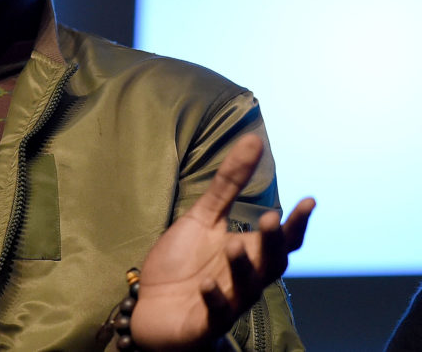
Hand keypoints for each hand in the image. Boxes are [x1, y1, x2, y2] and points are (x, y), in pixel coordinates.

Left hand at [130, 134, 314, 349]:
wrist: (150, 305)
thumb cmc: (182, 262)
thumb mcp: (203, 216)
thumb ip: (229, 183)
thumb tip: (254, 139)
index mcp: (248, 253)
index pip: (282, 239)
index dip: (297, 223)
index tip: (309, 200)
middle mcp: (245, 279)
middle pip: (271, 263)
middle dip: (272, 243)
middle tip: (271, 218)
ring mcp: (227, 302)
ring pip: (246, 288)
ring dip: (242, 268)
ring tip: (234, 246)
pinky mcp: (204, 322)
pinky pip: (214, 313)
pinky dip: (214, 299)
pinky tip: (207, 286)